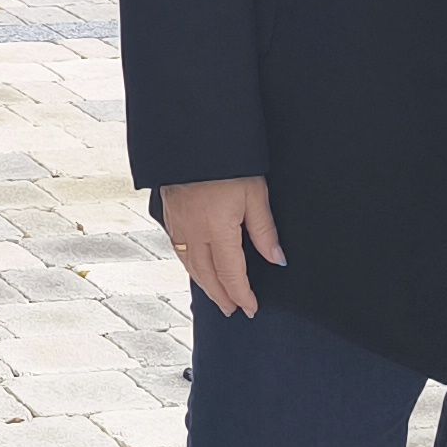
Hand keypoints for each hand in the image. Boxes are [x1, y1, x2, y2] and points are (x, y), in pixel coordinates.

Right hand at [161, 176, 282, 317]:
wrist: (193, 136)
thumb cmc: (227, 163)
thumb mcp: (255, 194)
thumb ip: (264, 231)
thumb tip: (276, 259)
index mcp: (218, 230)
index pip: (231, 274)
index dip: (242, 295)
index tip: (250, 308)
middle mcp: (194, 232)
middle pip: (207, 276)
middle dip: (221, 296)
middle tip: (233, 310)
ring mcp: (178, 224)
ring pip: (190, 265)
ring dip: (204, 284)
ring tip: (216, 295)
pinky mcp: (169, 214)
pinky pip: (179, 249)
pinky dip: (189, 264)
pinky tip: (196, 266)